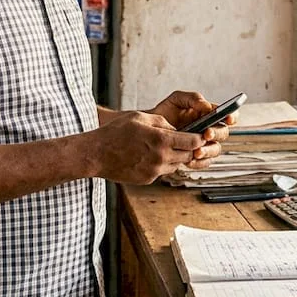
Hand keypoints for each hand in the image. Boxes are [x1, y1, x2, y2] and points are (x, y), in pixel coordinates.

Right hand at [89, 111, 206, 184]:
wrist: (96, 154)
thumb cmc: (115, 133)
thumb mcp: (140, 117)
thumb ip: (162, 122)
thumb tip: (175, 129)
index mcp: (161, 140)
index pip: (193, 141)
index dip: (199, 138)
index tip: (200, 135)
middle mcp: (161, 157)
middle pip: (188, 155)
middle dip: (189, 148)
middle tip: (185, 141)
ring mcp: (154, 171)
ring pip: (176, 165)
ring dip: (175, 156)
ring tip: (162, 147)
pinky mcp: (148, 179)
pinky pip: (162, 171)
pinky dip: (161, 164)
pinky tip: (149, 156)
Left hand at [148, 90, 233, 163]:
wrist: (149, 128)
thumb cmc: (165, 112)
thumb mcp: (177, 100)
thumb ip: (193, 98)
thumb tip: (207, 106)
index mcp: (210, 115)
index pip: (228, 115)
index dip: (232, 117)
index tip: (228, 118)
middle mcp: (210, 129)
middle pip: (223, 133)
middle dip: (216, 134)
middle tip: (206, 133)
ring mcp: (204, 144)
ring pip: (215, 150)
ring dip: (208, 150)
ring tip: (196, 151)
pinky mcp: (196, 157)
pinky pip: (204, 163)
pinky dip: (198, 163)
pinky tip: (189, 160)